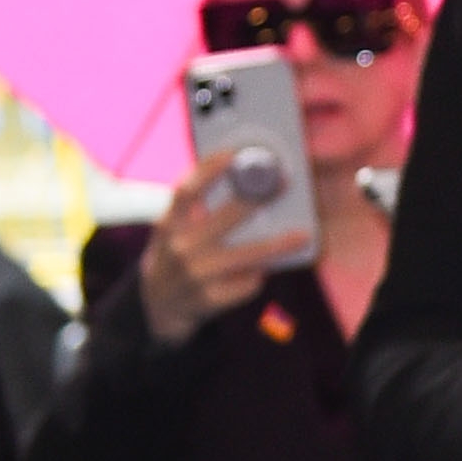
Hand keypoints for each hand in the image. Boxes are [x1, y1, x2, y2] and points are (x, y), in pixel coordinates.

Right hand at [136, 156, 281, 344]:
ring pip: (246, 255)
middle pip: (225, 218)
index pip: (186, 191)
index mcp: (168, 224)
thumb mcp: (173, 230)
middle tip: (283, 182)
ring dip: (277, 244)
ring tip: (303, 235)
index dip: (208, 170)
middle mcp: (180, 248)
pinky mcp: (210, 299)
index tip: (235, 154)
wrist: (159, 306)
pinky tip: (262, 270)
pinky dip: (258, 274)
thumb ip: (194, 210)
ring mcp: (195, 275)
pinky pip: (247, 283)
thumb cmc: (174, 257)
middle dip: (257, 197)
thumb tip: (243, 182)